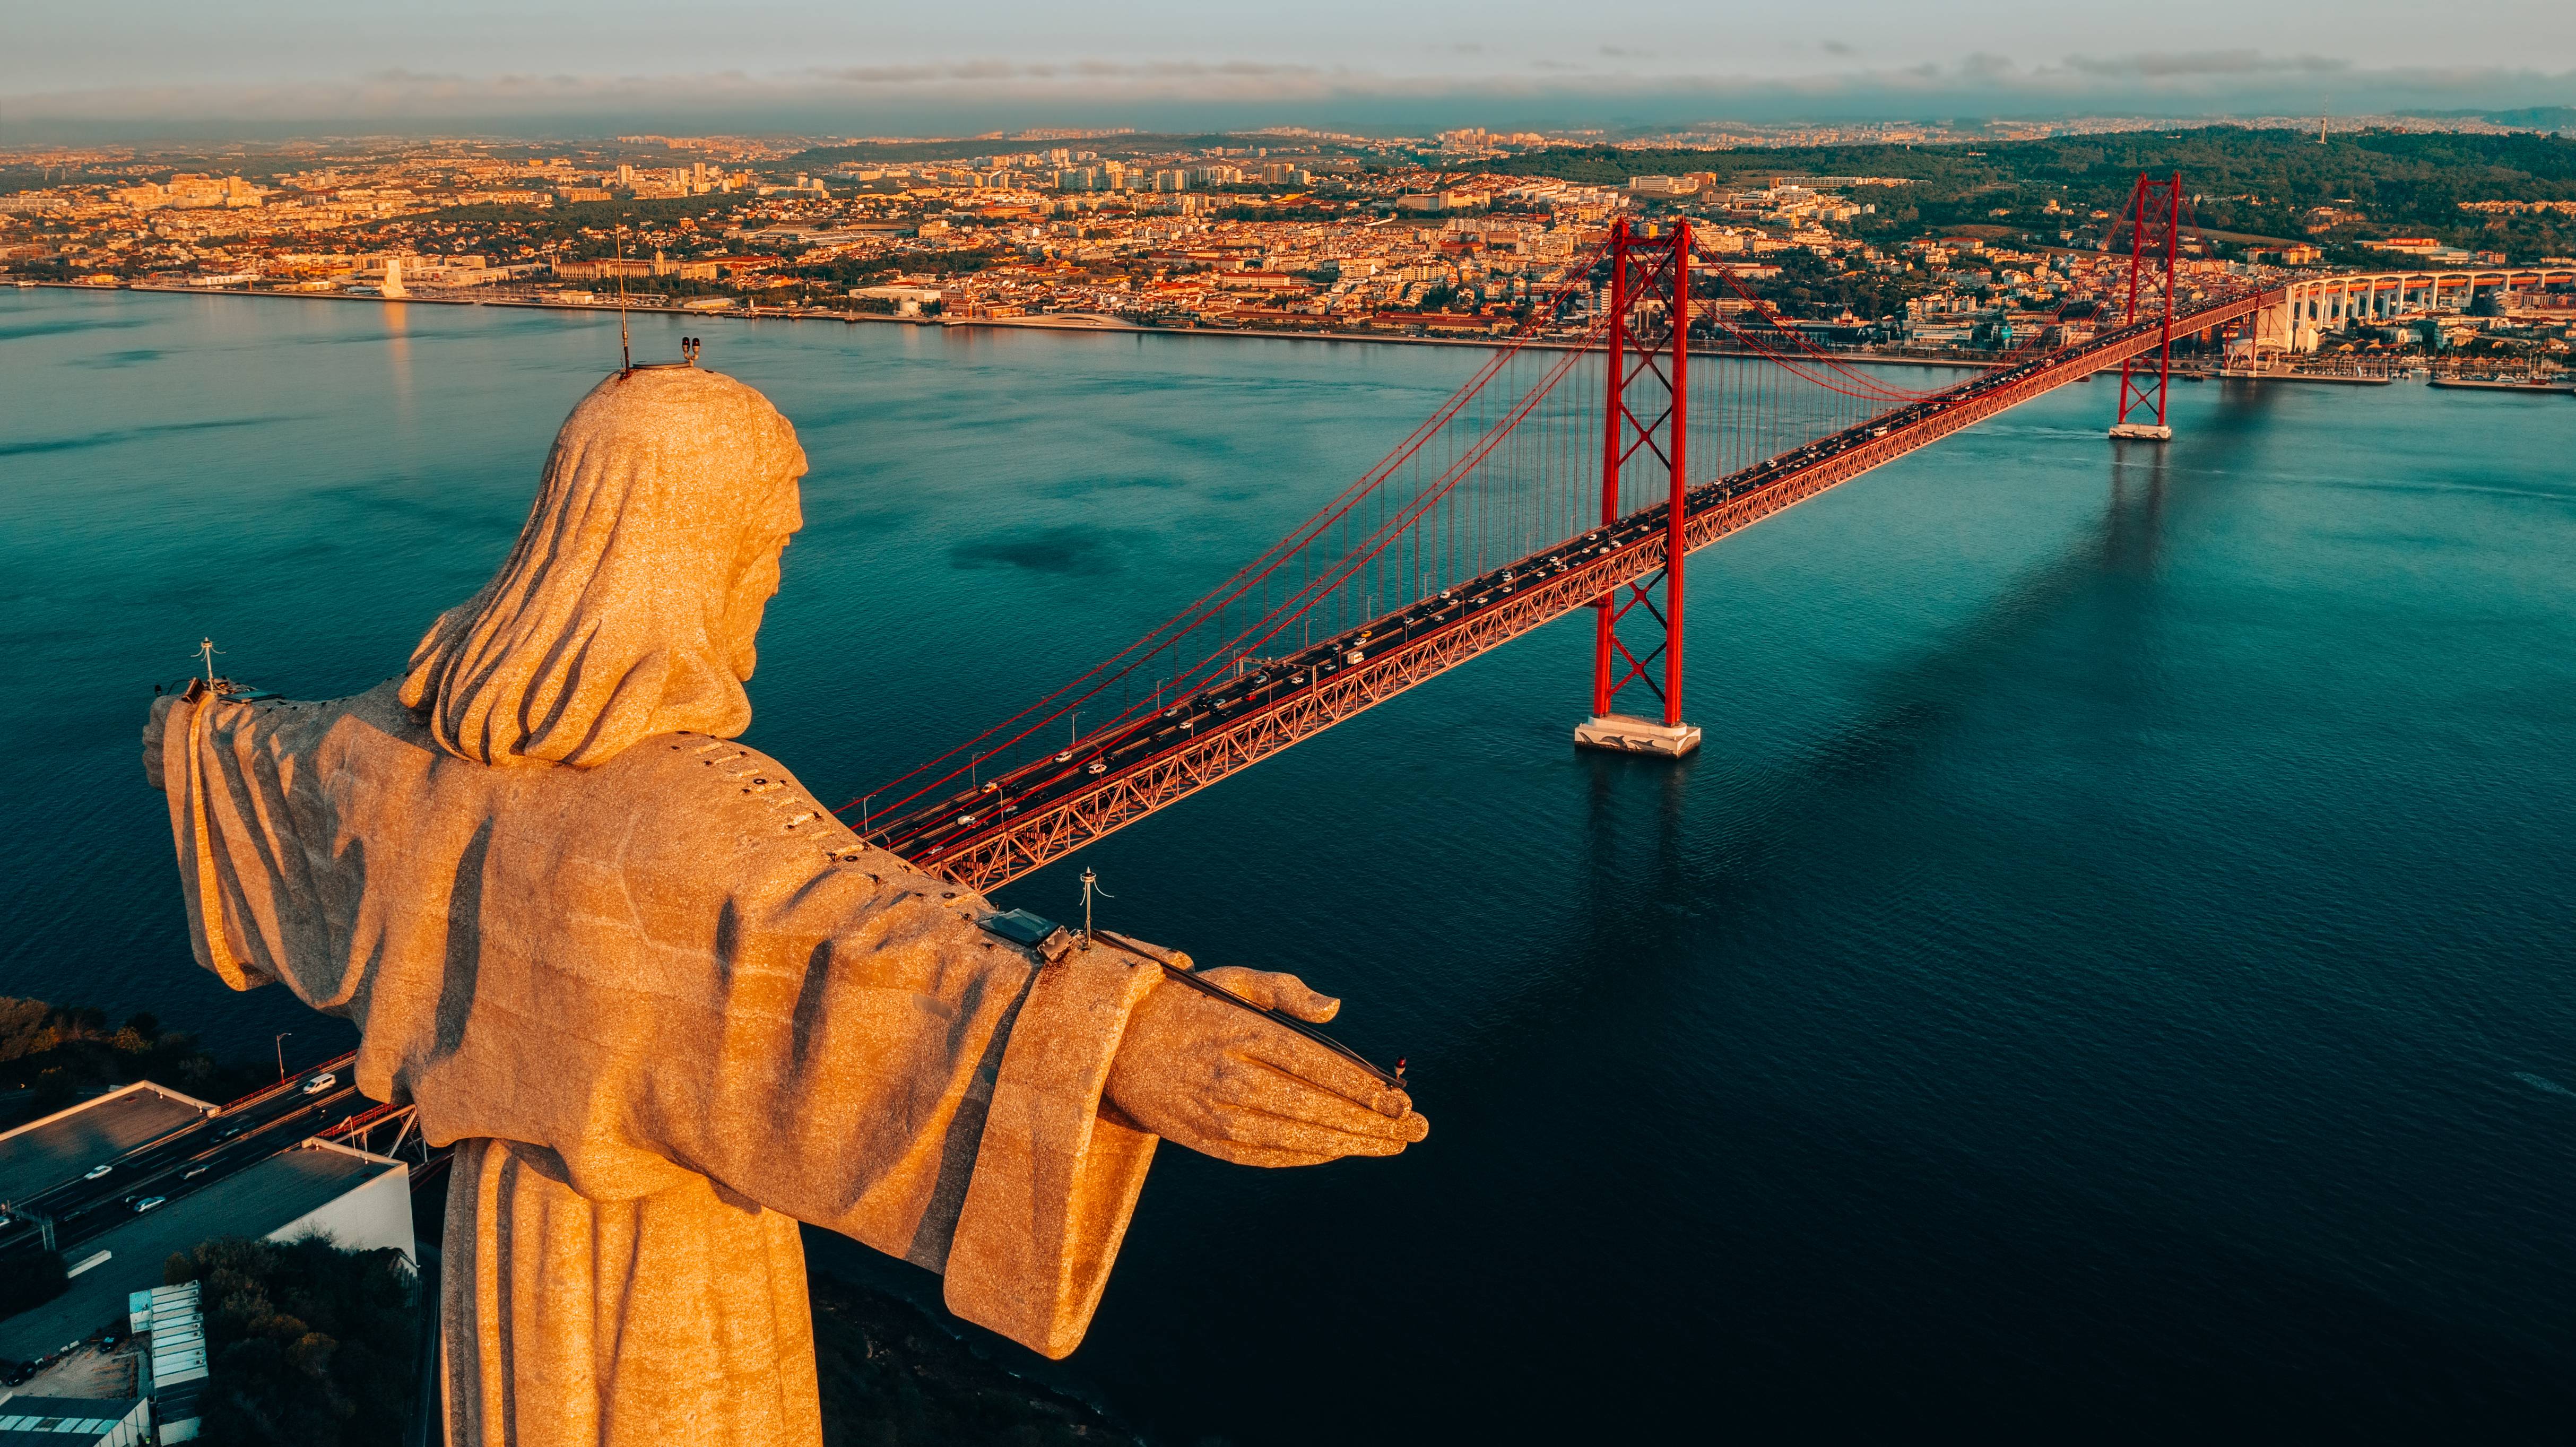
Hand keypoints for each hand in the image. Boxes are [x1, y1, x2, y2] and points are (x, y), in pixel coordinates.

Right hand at [1102, 967, 1427, 1166]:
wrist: (1112, 1046)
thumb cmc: (1185, 1004)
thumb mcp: (1232, 979)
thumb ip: (1286, 989)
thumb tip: (1336, 1008)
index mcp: (1239, 1032)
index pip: (1313, 1065)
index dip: (1361, 1087)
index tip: (1400, 1098)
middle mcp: (1228, 1077)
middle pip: (1313, 1108)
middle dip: (1370, 1122)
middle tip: (1414, 1128)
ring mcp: (1215, 1114)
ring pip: (1295, 1139)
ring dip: (1349, 1145)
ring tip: (1391, 1144)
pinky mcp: (1205, 1141)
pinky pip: (1267, 1157)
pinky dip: (1309, 1156)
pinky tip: (1341, 1151)